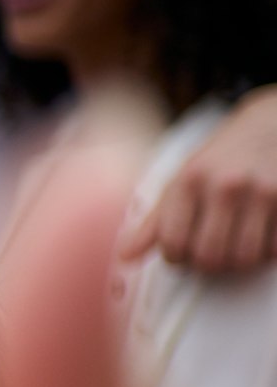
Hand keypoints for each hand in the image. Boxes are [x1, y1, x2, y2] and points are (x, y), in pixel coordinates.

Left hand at [118, 85, 276, 272]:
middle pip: (209, 257)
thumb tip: (124, 257)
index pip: (173, 244)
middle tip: (211, 249)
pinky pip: (274, 250)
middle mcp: (225, 185)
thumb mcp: (182, 180)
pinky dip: (266, 251)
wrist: (270, 124)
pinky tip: (261, 233)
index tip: (183, 250)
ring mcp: (262, 192)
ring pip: (244, 258)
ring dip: (238, 260)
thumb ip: (154, 222)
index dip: (175, 257)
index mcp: (189, 181)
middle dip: (208, 263)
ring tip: (236, 242)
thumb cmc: (219, 160)